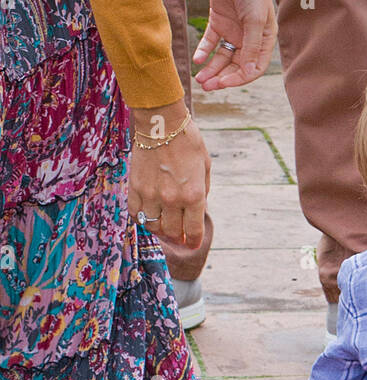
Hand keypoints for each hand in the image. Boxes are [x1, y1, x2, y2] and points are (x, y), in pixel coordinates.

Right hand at [129, 100, 209, 247]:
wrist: (162, 122)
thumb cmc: (188, 142)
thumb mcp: (205, 169)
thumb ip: (202, 194)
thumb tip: (196, 212)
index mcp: (194, 195)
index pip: (193, 232)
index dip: (193, 241)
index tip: (192, 243)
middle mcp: (173, 199)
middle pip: (172, 233)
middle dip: (177, 236)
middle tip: (177, 233)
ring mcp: (152, 194)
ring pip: (153, 227)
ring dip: (159, 228)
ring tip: (162, 222)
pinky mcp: (136, 187)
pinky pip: (135, 213)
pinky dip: (141, 217)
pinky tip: (147, 212)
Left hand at [194, 0, 277, 89]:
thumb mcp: (255, 20)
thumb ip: (252, 46)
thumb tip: (249, 73)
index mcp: (264, 41)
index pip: (253, 69)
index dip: (240, 78)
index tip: (224, 83)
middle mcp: (249, 40)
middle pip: (236, 66)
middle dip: (222, 77)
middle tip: (207, 86)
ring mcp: (233, 31)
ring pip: (222, 57)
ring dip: (211, 69)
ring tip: (200, 79)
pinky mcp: (219, 22)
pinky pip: (211, 41)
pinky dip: (204, 51)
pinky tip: (198, 60)